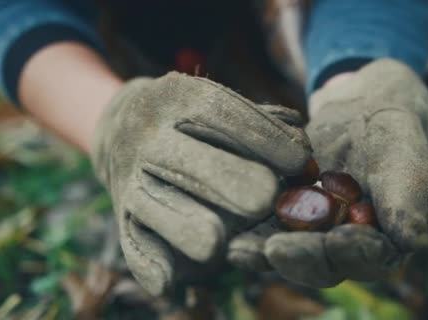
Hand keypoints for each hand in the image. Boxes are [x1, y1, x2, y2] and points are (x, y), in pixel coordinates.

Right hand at [91, 72, 310, 294]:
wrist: (122, 128)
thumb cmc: (196, 122)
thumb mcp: (223, 106)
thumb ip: (266, 124)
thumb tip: (304, 152)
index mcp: (179, 99)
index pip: (218, 111)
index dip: (260, 135)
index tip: (300, 160)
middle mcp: (149, 135)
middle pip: (184, 158)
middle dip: (223, 177)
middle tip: (263, 200)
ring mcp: (131, 176)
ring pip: (153, 202)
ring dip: (182, 223)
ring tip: (215, 243)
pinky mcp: (123, 213)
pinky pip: (131, 240)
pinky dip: (146, 262)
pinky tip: (168, 282)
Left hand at [227, 59, 427, 286]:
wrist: (359, 112)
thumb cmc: (391, 133)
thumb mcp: (406, 156)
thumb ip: (407, 196)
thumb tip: (409, 240)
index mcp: (383, 242)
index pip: (371, 259)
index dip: (355, 253)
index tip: (340, 241)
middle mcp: (345, 248)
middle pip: (323, 266)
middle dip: (301, 259)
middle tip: (278, 249)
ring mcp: (312, 236)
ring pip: (289, 254)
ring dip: (264, 255)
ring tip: (241, 251)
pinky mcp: (284, 218)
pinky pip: (265, 230)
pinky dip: (248, 234)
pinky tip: (229, 234)